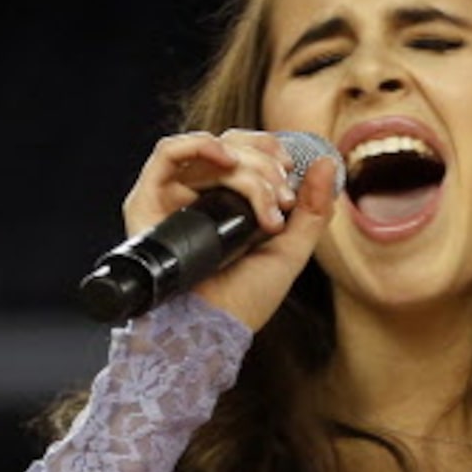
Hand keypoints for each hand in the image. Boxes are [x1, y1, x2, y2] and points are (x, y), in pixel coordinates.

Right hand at [117, 129, 341, 335]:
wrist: (212, 327)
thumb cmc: (245, 300)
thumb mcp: (289, 252)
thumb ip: (312, 211)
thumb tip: (324, 163)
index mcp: (229, 203)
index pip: (245, 152)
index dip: (269, 150)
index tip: (290, 172)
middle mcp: (199, 195)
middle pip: (231, 146)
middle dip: (264, 164)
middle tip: (282, 198)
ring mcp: (172, 196)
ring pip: (209, 151)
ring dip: (244, 164)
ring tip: (264, 195)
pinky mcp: (147, 201)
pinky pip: (167, 153)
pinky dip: (197, 145)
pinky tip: (225, 160)